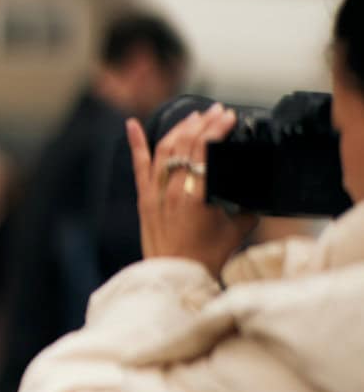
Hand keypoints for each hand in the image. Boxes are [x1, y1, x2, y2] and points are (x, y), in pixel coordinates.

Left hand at [128, 107, 256, 278]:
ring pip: (164, 149)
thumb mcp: (236, 231)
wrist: (174, 280)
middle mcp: (174, 190)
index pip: (206, 150)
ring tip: (194, 116)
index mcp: (197, 196)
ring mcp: (156, 194)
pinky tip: (132, 124)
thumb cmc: (205, 259)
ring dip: (180, 128)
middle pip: (186, 144)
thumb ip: (248, 209)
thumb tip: (258, 196)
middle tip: (216, 111)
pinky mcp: (144, 200)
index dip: (217, 128)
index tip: (229, 117)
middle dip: (203, 122)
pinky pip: (138, 167)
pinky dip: (136, 144)